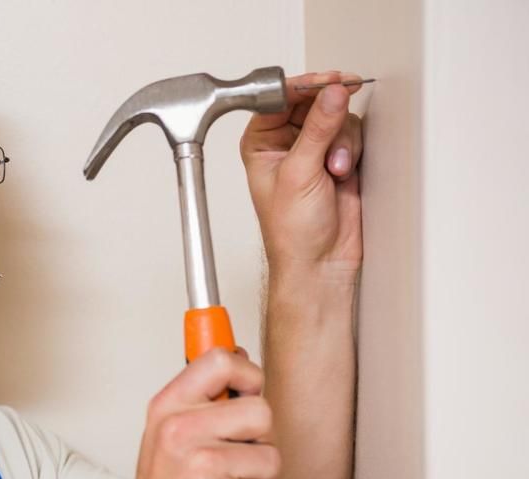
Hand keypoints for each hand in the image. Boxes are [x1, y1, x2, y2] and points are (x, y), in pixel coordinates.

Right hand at [112, 348, 280, 478]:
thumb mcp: (167, 433)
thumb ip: (202, 398)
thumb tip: (240, 358)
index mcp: (168, 408)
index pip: (220, 361)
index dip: (248, 375)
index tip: (247, 392)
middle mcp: (180, 431)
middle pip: (261, 411)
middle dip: (258, 441)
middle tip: (231, 460)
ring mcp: (200, 466)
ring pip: (271, 458)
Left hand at [240, 70, 366, 278]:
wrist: (320, 261)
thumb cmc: (292, 231)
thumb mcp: (299, 173)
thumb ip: (318, 129)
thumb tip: (331, 93)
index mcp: (260, 142)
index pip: (279, 98)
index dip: (303, 87)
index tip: (327, 82)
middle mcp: (286, 142)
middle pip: (313, 101)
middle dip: (328, 117)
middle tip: (340, 111)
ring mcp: (314, 149)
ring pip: (337, 116)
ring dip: (342, 140)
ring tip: (335, 170)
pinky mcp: (339, 157)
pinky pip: (353, 133)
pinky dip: (353, 149)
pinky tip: (344, 173)